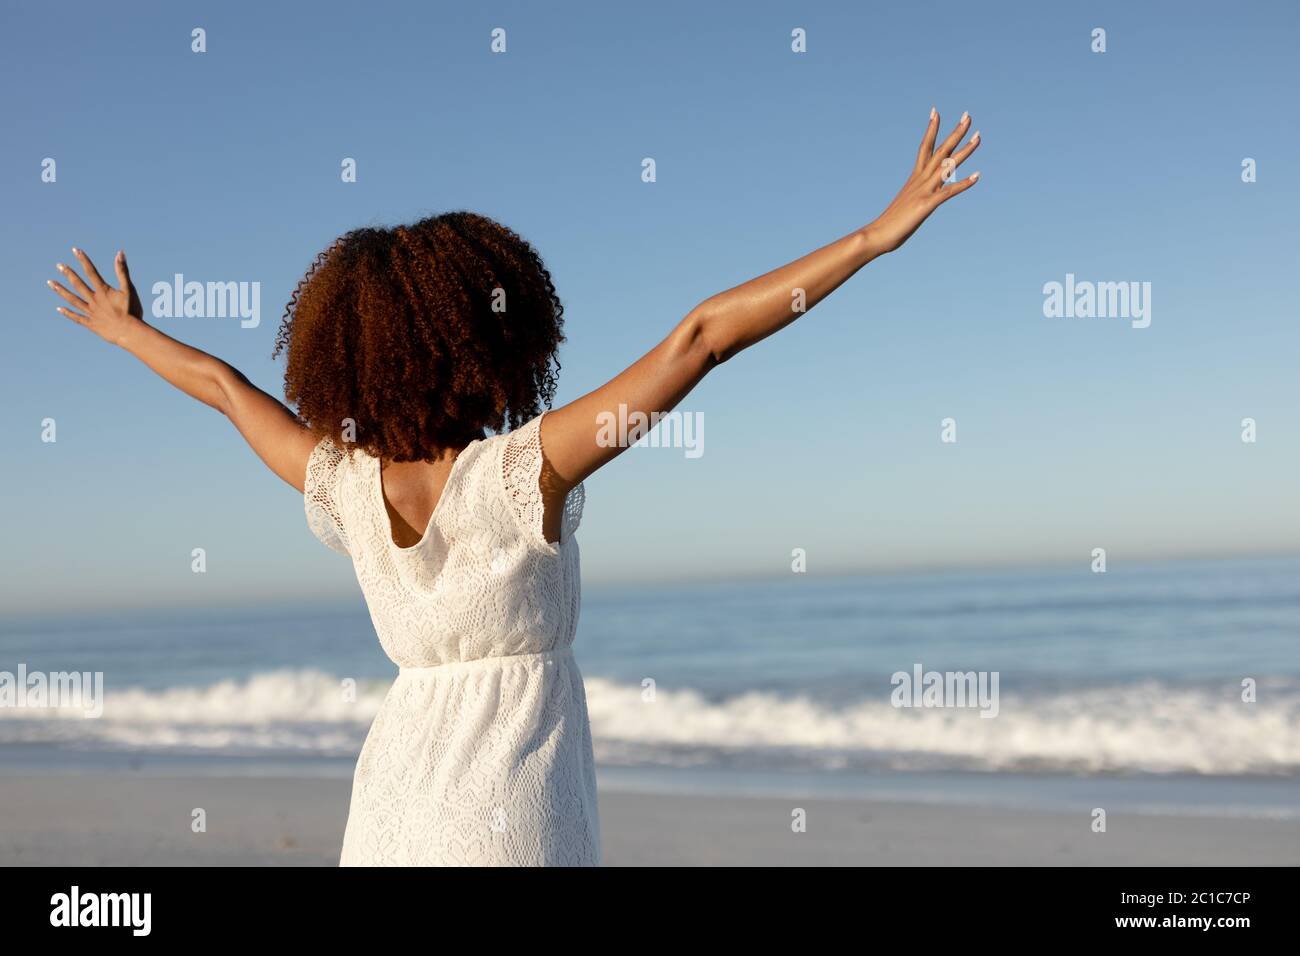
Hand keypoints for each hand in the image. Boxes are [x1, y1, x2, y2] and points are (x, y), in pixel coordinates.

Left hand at [48, 247, 144, 345]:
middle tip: (59, 265)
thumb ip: (123, 271)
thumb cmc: (132, 311)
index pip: (91, 272)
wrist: (128, 332)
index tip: (75, 250)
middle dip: (68, 274)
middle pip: (78, 284)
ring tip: (50, 283)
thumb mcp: (129, 289)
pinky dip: (68, 313)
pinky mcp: (91, 324)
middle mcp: (94, 300)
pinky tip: (59, 309)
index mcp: (103, 291)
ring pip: (73, 300)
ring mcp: (91, 312)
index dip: (83, 260)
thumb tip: (120, 254)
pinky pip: (77, 318)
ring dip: (61, 291)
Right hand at [864, 109, 980, 255]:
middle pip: (940, 150)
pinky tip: (977, 176)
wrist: (877, 234)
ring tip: (979, 136)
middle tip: (968, 115)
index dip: (931, 129)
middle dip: (955, 132)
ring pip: (947, 165)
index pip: (924, 147)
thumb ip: (912, 198)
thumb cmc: (888, 224)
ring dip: (965, 150)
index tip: (936, 112)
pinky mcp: (926, 205)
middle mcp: (920, 180)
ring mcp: (924, 191)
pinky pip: (949, 191)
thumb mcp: (904, 205)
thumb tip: (914, 199)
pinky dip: (964, 183)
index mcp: (914, 178)